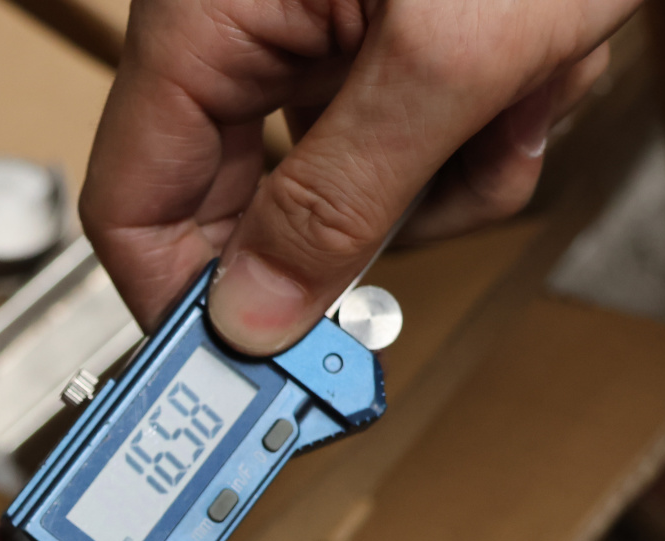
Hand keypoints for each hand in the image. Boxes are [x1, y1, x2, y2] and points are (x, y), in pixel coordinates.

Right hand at [80, 0, 637, 352]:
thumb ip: (340, 200)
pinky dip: (474, 149)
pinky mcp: (374, 50)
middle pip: (240, 215)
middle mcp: (241, 37)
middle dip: (349, 246)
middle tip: (397, 293)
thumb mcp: (447, 56)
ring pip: (338, 200)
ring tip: (514, 116)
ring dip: (442, 192)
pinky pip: (397, 159)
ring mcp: (312, 44)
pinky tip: (530, 86)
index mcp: (206, 21)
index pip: (134, 206)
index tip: (240, 380)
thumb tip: (254, 317)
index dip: (183, 306)